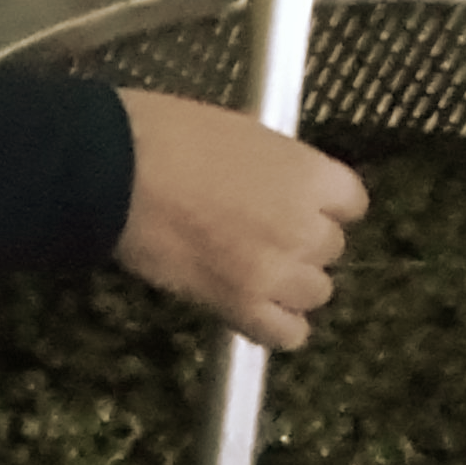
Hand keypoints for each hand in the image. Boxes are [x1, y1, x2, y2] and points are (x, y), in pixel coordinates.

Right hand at [111, 87, 365, 348]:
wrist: (114, 170)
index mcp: (309, 173)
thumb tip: (278, 184)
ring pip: (315, 292)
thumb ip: (276, 166)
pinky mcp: (240, 305)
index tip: (297, 200)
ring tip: (251, 267)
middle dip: (300, 239)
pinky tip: (253, 307)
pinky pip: (286, 333)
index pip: (351, 202)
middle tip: (258, 228)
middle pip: (330, 248)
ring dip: (290, 281)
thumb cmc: (167, 134)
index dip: (322, 202)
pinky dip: (276, 325)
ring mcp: (275, 270)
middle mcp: (305, 226)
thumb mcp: (240, 131)